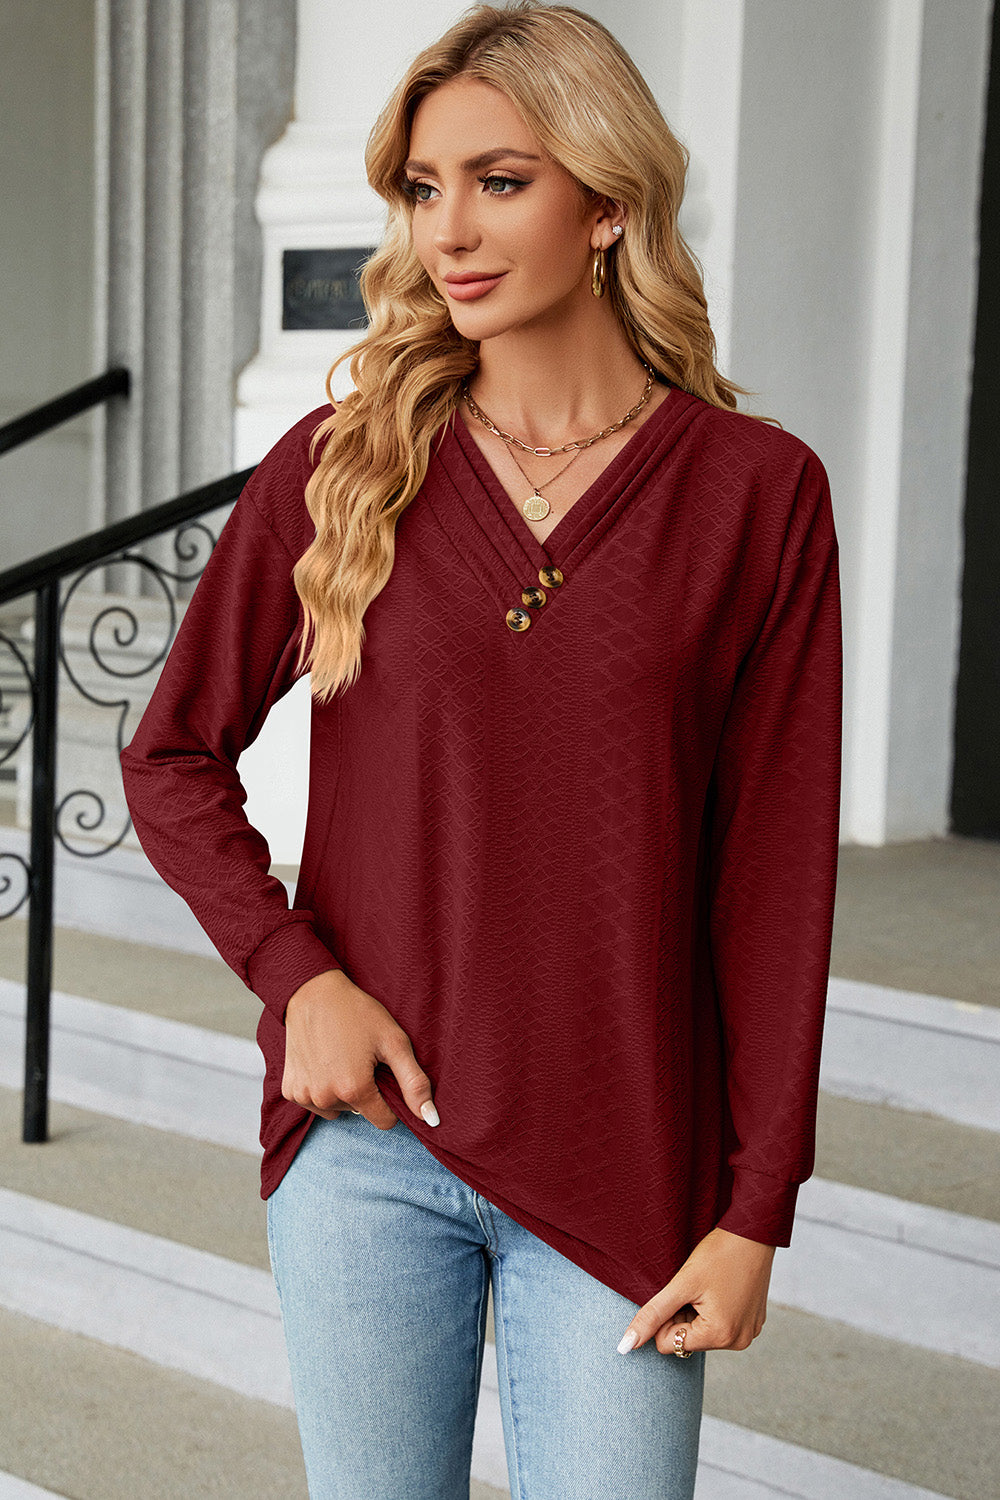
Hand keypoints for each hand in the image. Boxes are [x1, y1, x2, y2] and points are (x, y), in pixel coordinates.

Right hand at [281, 969, 439, 1131]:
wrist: (313, 992)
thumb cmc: (357, 1013)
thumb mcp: (394, 1041)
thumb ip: (414, 1083)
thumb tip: (431, 1120)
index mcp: (354, 1089)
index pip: (384, 1121)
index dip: (390, 1100)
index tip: (383, 1075)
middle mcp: (326, 1098)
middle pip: (359, 1112)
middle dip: (365, 1091)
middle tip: (361, 1058)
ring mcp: (304, 1095)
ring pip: (337, 1109)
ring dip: (341, 1092)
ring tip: (341, 1058)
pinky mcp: (289, 1090)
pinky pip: (314, 1103)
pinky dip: (320, 1088)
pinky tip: (322, 1062)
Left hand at [617, 1226, 774, 1355]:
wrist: (752, 1232)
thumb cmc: (718, 1254)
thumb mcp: (681, 1283)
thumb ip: (652, 1315)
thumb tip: (626, 1346)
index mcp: (720, 1336)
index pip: (669, 1345)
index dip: (666, 1318)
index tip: (678, 1294)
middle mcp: (738, 1342)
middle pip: (687, 1341)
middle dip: (683, 1315)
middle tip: (694, 1287)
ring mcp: (749, 1334)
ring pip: (702, 1333)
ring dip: (697, 1313)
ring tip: (709, 1286)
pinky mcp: (753, 1323)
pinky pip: (721, 1326)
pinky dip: (714, 1310)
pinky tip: (721, 1288)